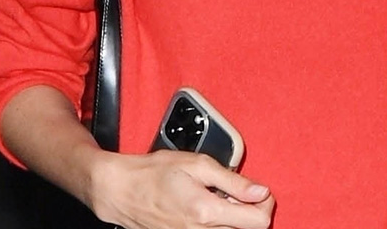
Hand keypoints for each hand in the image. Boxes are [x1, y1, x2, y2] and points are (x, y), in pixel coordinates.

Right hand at [89, 149, 274, 228]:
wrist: (121, 190)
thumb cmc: (153, 173)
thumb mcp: (197, 164)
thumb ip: (233, 180)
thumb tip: (261, 191)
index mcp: (208, 211)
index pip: (259, 221)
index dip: (265, 203)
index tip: (258, 190)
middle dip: (249, 209)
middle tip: (236, 189)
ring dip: (232, 215)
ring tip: (218, 195)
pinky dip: (216, 220)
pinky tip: (205, 204)